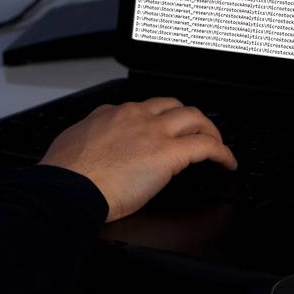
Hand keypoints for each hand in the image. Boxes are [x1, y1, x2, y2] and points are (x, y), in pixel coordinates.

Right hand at [40, 98, 236, 221]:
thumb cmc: (67, 175)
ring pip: (194, 117)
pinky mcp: (169, 153)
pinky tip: (227, 163)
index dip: (157, 119)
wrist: (69, 187)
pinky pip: (207, 146)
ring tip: (216, 144)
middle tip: (197, 132)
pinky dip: (222, 153)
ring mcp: (153, 132)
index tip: (161, 131)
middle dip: (189, 118)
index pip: (143, 108)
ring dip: (209, 130)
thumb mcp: (74, 144)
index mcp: (110, 114)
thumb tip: (93, 148)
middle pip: (173, 105)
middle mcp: (135, 116)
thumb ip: (91, 140)